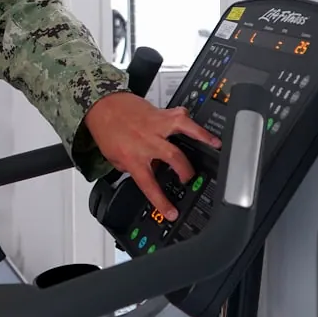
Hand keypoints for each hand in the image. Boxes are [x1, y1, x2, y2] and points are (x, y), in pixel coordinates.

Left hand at [84, 92, 220, 220]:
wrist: (102, 105)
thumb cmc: (106, 130)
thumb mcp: (113, 157)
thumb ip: (131, 167)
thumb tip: (149, 172)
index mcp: (132, 156)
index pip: (148, 184)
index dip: (161, 201)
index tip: (172, 212)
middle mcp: (146, 141)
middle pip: (173, 156)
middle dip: (186, 170)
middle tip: (189, 178)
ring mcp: (155, 126)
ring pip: (182, 129)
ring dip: (201, 137)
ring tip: (215, 145)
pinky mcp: (160, 113)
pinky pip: (179, 114)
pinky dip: (190, 120)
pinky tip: (199, 126)